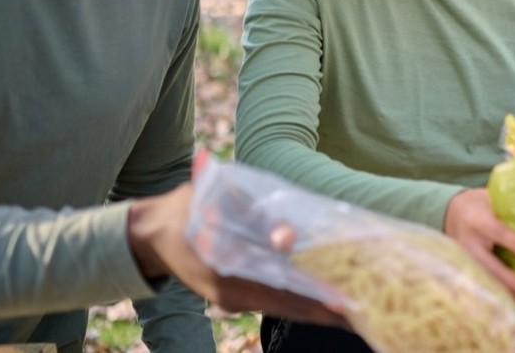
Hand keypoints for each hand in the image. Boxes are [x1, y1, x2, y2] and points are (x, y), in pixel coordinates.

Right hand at [126, 184, 348, 327]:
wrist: (152, 233)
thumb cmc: (187, 209)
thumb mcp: (214, 201)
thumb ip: (251, 215)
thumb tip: (286, 237)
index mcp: (224, 272)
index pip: (280, 289)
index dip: (314, 296)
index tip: (343, 302)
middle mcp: (230, 293)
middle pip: (288, 305)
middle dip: (325, 309)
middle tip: (362, 312)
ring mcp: (233, 299)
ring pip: (284, 307)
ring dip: (318, 309)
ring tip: (355, 312)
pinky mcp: (236, 298)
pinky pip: (275, 303)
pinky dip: (302, 303)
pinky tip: (328, 304)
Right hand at [443, 188, 514, 313]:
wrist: (450, 212)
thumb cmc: (482, 205)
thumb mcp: (493, 200)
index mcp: (478, 221)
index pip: (498, 232)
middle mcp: (468, 245)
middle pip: (494, 271)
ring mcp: (464, 263)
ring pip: (490, 286)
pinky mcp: (466, 274)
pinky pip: (487, 290)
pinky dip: (506, 303)